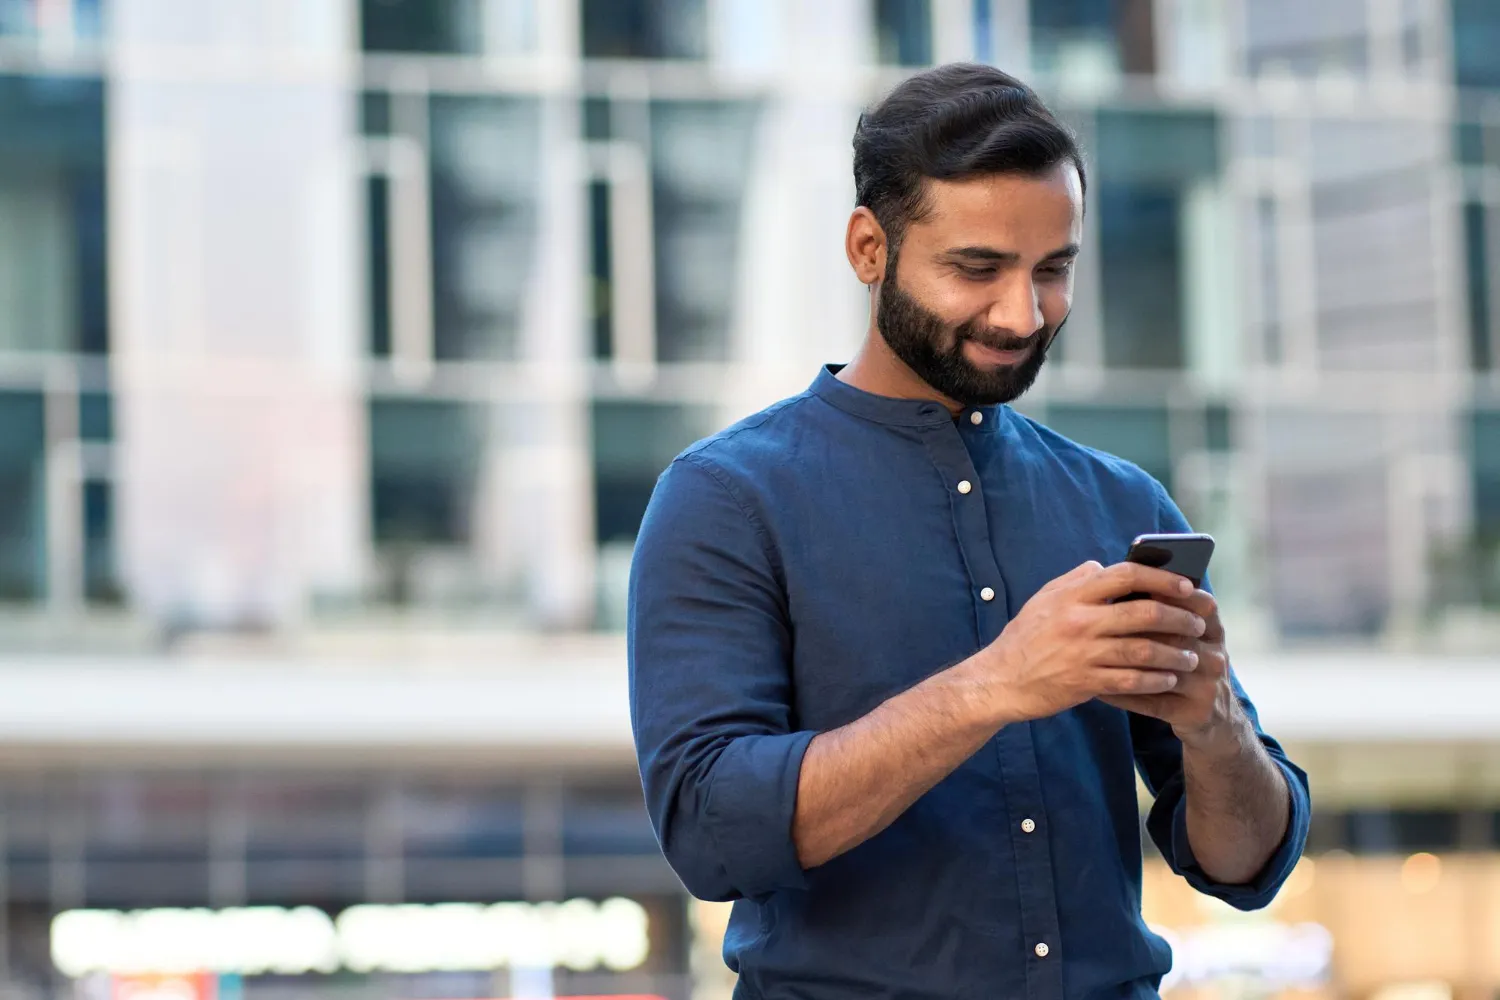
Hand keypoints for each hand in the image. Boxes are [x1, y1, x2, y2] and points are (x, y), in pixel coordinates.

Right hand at [976, 560, 1207, 724]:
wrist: (999, 681)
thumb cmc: (1024, 639)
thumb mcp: (1042, 600)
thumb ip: (1074, 580)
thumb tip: (1102, 564)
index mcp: (1072, 596)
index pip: (1126, 575)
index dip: (1162, 578)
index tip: (1185, 585)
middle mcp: (1080, 621)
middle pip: (1144, 613)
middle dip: (1179, 618)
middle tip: (1197, 625)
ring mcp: (1083, 653)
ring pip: (1143, 650)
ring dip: (1174, 654)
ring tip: (1190, 657)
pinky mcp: (1085, 683)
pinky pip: (1131, 681)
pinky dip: (1155, 680)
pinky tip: (1169, 680)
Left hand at [1098, 589, 1243, 750]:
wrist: (1214, 719)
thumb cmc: (1187, 666)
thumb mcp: (1189, 638)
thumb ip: (1166, 610)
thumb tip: (1122, 583)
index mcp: (1213, 631)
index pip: (1200, 605)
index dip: (1171, 593)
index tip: (1136, 586)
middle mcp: (1215, 656)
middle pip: (1176, 635)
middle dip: (1138, 627)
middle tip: (1101, 621)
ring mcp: (1206, 686)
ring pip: (1162, 668)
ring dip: (1124, 660)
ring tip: (1091, 653)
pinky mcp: (1192, 712)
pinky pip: (1151, 700)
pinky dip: (1122, 694)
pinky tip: (1097, 689)